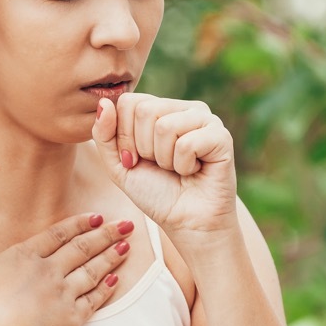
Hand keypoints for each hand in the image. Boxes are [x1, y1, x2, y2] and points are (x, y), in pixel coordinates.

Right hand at [0, 205, 133, 325]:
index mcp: (26, 256)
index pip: (57, 235)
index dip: (77, 225)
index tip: (95, 217)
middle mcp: (50, 271)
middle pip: (82, 249)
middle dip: (105, 235)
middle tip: (125, 224)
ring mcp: (63, 294)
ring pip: (92, 271)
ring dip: (110, 257)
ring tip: (126, 247)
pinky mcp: (72, 318)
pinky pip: (93, 300)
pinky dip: (106, 289)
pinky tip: (116, 281)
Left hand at [91, 94, 238, 240]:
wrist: (186, 223)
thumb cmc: (155, 192)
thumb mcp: (118, 164)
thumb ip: (104, 134)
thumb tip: (104, 101)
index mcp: (161, 108)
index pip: (128, 102)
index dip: (124, 137)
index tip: (136, 159)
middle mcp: (184, 108)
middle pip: (145, 110)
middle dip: (144, 148)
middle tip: (161, 166)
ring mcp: (206, 119)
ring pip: (165, 126)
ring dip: (164, 159)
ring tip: (178, 168)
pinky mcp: (221, 136)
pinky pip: (187, 143)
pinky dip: (184, 166)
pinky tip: (195, 171)